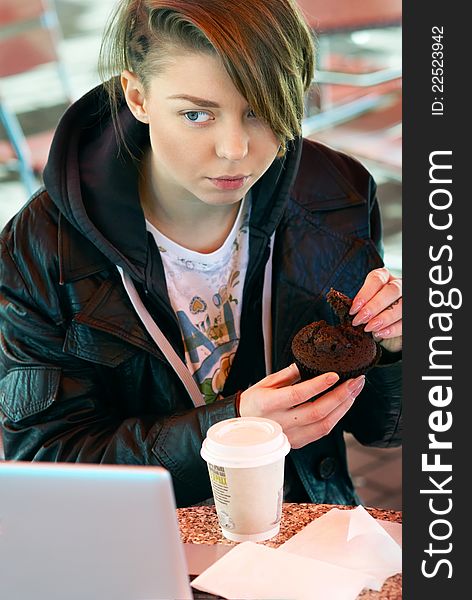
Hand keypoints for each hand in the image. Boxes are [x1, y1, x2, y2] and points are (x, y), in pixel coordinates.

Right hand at [239, 364, 365, 448]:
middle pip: (317, 412)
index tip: (334, 375)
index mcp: (269, 404)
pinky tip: (344, 405)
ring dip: (344, 407)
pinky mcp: (298, 442)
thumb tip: (307, 365)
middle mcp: (281, 422)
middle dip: (341, 395)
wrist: (242, 425)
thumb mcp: (264, 383)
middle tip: (356, 381)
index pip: (297, 395)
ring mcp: (290, 435)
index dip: (318, 386)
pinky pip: (322, 432)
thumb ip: (286, 375)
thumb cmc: (253, 402)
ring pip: (324, 425)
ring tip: (354, 390)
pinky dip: (337, 417)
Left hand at [350, 267, 401, 353]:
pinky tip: (380, 333)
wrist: (385, 324)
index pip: (376, 280)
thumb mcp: (363, 304)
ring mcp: (406, 299)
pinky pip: (405, 322)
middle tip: (360, 320)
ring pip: (402, 305)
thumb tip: (349, 312)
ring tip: (370, 328)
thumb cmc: (370, 311)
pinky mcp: (410, 316)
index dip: (364, 294)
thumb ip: (359, 305)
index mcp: (384, 277)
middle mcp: (398, 285)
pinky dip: (393, 329)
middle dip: (374, 306)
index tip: (353, 309)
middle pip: (391, 291)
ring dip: (385, 318)